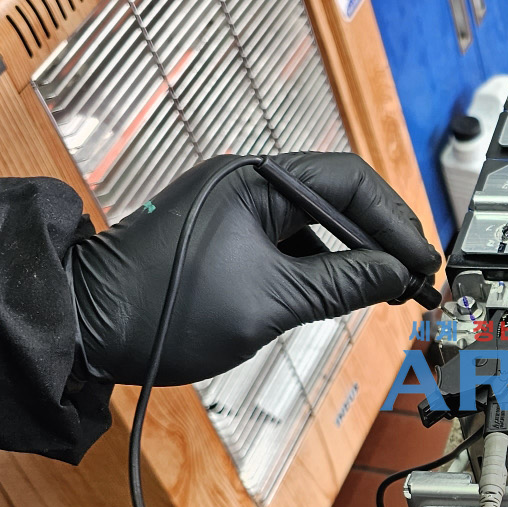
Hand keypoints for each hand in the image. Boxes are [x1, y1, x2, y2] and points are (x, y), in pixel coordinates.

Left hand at [70, 153, 440, 385]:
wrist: (86, 326)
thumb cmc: (163, 309)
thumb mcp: (270, 301)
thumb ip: (343, 284)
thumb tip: (395, 275)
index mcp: (254, 180)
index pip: (350, 182)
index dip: (395, 222)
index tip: (422, 260)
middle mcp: (246, 184)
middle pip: (338, 198)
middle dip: (381, 237)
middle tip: (414, 276)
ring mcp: (234, 209)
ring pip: (316, 223)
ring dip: (353, 253)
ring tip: (385, 289)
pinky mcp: (225, 237)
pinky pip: (289, 242)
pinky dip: (321, 265)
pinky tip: (342, 292)